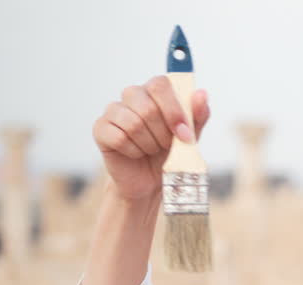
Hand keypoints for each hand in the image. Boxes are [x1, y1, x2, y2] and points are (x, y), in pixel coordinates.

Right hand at [92, 75, 211, 200]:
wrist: (150, 181)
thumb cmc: (169, 153)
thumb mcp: (190, 136)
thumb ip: (198, 115)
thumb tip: (201, 94)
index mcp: (155, 91)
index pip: (160, 85)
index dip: (173, 110)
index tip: (184, 133)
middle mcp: (133, 95)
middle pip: (147, 106)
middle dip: (162, 133)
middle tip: (166, 145)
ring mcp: (114, 110)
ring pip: (133, 123)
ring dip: (148, 144)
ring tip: (151, 150)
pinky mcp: (101, 128)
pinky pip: (119, 137)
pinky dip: (133, 151)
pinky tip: (136, 154)